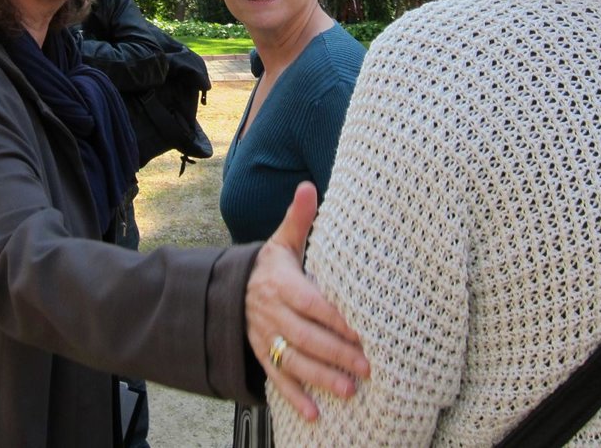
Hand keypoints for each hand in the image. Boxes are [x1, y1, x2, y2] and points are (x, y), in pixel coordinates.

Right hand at [246, 182, 369, 419]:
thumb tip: (309, 186)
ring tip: (349, 391)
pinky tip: (315, 414)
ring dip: (320, 378)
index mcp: (279, 282)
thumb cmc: (271, 265)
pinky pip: (277, 378)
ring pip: (292, 360)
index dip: (335, 318)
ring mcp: (264, 337)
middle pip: (305, 336)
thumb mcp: (282, 241)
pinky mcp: (262, 355)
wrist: (232, 289)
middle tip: (368, 366)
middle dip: (336, 353)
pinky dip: (294, 397)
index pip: (310, 302)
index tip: (363, 329)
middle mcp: (270, 312)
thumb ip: (299, 218)